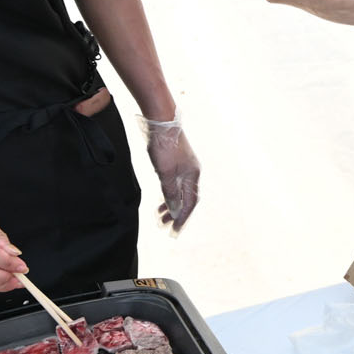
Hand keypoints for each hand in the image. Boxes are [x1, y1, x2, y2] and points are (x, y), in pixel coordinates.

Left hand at [141, 112, 200, 231]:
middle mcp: (192, 173)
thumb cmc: (164, 147)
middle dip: (176, 213)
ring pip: (180, 191)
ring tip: (160, 215)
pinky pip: (176, 184)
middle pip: (186, 199)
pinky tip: (162, 198)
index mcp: (192, 175)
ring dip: (171, 204)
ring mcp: (185, 167)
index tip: (175, 230)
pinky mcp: (177, 163)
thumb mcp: (165, 173)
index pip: (190, 202)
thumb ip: (171, 192)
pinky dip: (169, 193)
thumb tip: (175, 210)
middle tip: (165, 226)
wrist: (162, 122)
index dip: (183, 217)